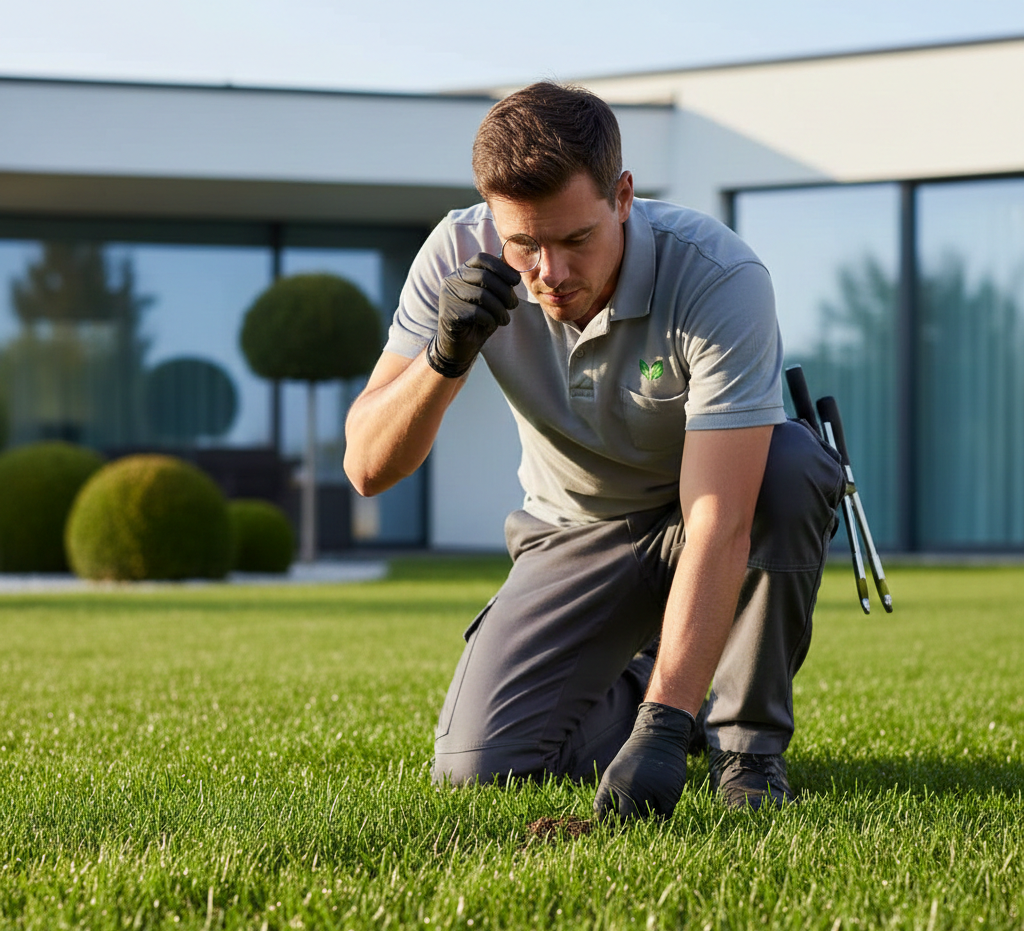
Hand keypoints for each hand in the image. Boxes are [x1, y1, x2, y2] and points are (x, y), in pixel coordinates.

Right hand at [426, 253, 519, 377]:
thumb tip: (516, 267)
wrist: (460, 347)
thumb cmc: (479, 320)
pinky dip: (490, 319)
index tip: (516, 281)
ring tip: (505, 319)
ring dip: (500, 309)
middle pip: (485, 277)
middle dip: (505, 292)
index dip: (502, 268)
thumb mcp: (492, 298)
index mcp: (463, 271)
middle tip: (513, 305)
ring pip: (481, 295)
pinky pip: (476, 313)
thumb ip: (499, 282)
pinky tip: (492, 324)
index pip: (482, 259)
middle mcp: (452, 280)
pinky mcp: (448, 314)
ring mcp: (448, 296)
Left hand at [593, 702, 693, 820]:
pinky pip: (664, 816)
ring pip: (647, 819)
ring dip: (649, 814)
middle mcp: (628, 787)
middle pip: (626, 820)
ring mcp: (649, 790)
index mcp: (611, 781)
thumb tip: (614, 826)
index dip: (607, 822)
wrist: (660, 735)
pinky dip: (663, 810)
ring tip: (652, 794)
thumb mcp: (617, 772)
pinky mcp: (668, 792)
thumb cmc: (637, 757)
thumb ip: (614, 796)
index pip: (602, 812)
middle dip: (631, 819)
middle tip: (638, 811)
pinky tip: (662, 795)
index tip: (615, 824)